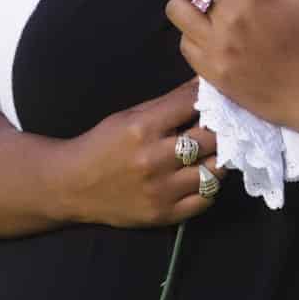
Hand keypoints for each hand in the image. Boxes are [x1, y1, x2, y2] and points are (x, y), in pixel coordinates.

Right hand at [64, 78, 223, 226]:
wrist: (72, 186)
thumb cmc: (103, 145)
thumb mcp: (130, 117)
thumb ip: (168, 104)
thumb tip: (204, 85)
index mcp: (142, 128)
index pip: (192, 105)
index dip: (210, 99)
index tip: (219, 99)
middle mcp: (154, 159)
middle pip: (210, 139)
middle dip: (221, 130)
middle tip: (226, 128)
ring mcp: (161, 190)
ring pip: (214, 171)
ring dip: (219, 160)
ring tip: (214, 154)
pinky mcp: (164, 214)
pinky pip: (205, 200)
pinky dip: (210, 187)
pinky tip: (202, 177)